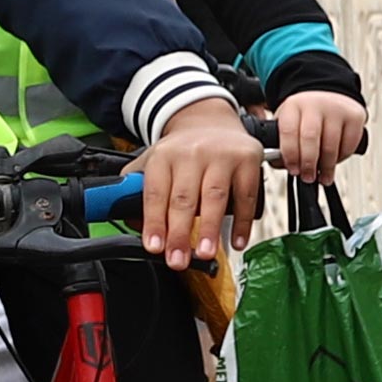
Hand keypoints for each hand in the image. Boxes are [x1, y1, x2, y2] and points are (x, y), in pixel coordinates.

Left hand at [132, 98, 266, 270]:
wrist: (211, 120)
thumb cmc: (181, 151)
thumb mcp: (152, 161)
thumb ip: (135, 190)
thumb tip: (135, 226)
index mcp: (163, 156)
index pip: (155, 193)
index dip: (154, 222)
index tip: (154, 246)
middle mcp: (191, 153)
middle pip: (184, 198)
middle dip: (180, 233)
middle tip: (178, 260)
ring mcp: (220, 155)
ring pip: (214, 196)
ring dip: (209, 228)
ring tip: (205, 253)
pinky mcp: (246, 159)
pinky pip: (245, 195)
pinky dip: (242, 222)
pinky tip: (236, 241)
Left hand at [270, 86, 371, 185]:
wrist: (329, 99)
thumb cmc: (306, 117)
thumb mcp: (288, 124)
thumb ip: (281, 146)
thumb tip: (281, 165)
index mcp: (293, 106)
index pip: (288, 131)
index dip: (290, 155)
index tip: (293, 169)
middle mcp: (314, 104)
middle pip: (310, 138)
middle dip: (308, 163)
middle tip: (308, 176)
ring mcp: (336, 109)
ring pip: (331, 146)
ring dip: (326, 167)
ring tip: (322, 175)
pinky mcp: (355, 116)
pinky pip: (348, 146)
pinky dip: (342, 158)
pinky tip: (335, 160)